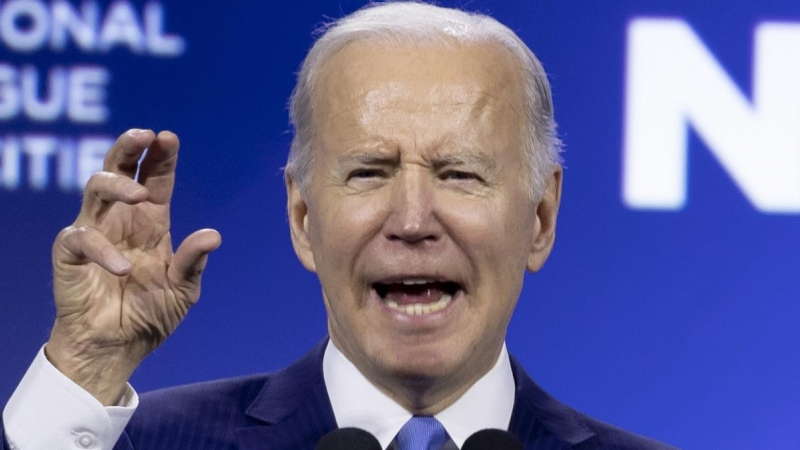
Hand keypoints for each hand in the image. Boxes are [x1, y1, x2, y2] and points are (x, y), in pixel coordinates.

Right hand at [45, 129, 220, 404]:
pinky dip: (100, 248)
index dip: (161, 156)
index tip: (169, 137)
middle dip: (129, 146)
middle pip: (119, 168)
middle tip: (144, 135)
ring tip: (139, 195)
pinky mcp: (70, 255)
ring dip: (117, 184)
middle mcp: (122, 220)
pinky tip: (122, 269)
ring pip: (95, 188)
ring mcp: (95, 233)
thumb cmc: (150, 314)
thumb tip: (213, 235)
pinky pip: (80, 237)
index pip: (155, 178)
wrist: (118, 349)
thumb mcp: (182, 289)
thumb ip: (193, 262)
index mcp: (151, 222)